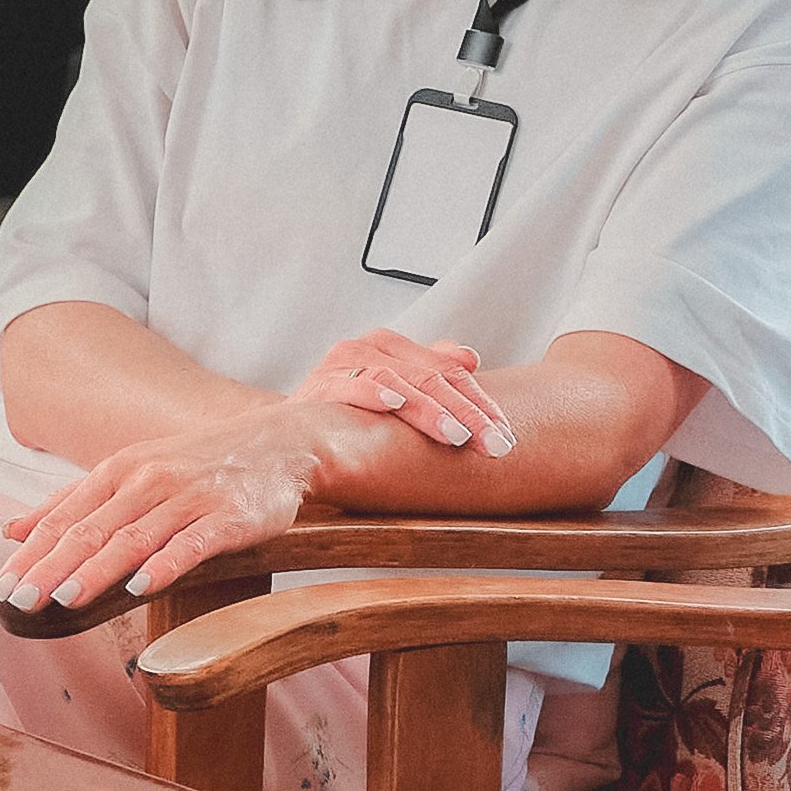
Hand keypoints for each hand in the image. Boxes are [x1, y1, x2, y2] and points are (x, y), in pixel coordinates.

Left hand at [0, 400, 331, 615]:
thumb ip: (73, 500)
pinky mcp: (229, 517)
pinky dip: (166, 563)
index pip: (65, 518)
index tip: (2, 588)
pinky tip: (142, 585)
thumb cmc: (199, 464)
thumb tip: (12, 530)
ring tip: (65, 598)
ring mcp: (190, 498)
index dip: (32, 554)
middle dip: (52, 567)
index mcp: (119, 471)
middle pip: (93, 529)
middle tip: (19, 600)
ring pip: (135, 537)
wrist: (281, 442)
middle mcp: (149, 481)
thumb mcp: (131, 471)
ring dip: (99, 568)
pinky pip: (193, 543)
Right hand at [293, 329, 507, 450]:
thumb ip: (429, 373)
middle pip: (431, 376)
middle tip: (495, 444)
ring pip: (399, 380)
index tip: (506, 434)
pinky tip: (396, 404)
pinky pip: (351, 384)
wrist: (284, 431)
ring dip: (430, 409)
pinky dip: (374, 391)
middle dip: (469, 413)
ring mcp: (343, 363)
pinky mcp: (319, 385)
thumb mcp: (393, 394)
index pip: (449, 372)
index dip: (481, 402)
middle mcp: (370, 347)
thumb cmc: (346, 415)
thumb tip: (470, 358)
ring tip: (457, 435)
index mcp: (394, 347)